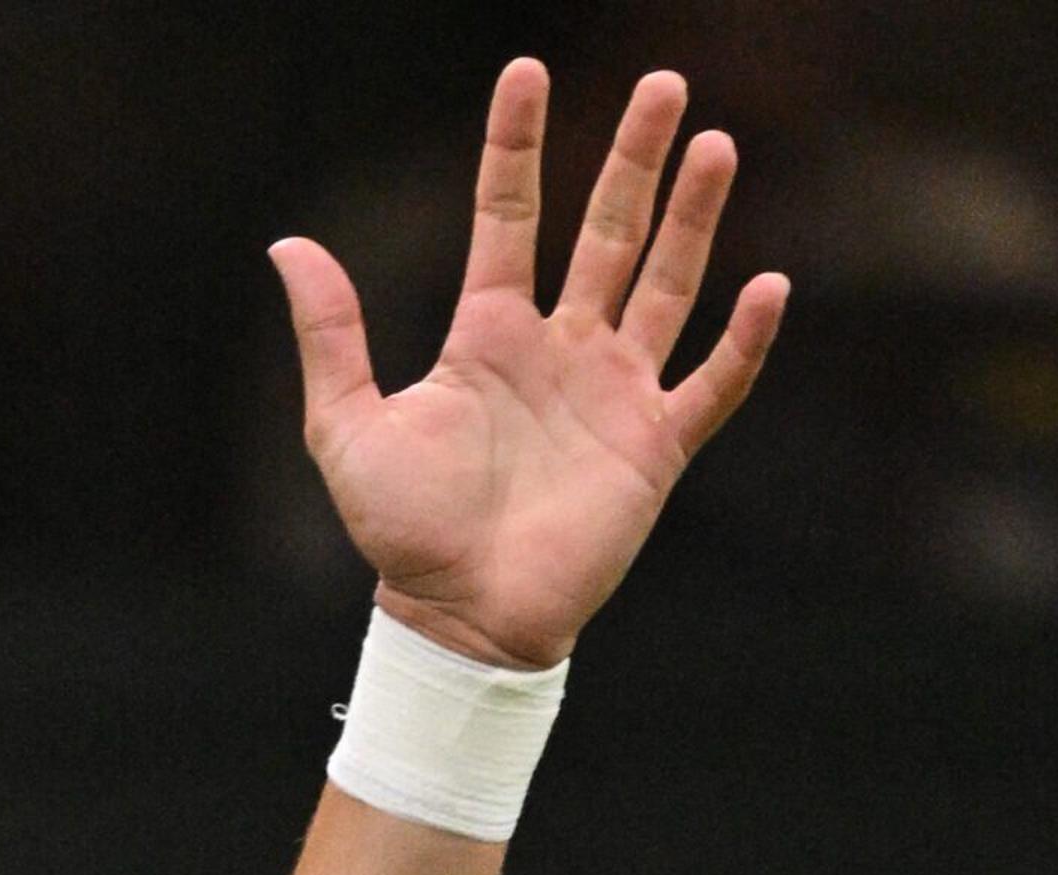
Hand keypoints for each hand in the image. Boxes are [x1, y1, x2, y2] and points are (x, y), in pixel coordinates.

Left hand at [271, 62, 790, 668]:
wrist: (458, 619)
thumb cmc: (402, 532)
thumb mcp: (346, 426)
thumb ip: (330, 334)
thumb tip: (286, 245)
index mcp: (488, 335)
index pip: (510, 217)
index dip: (516, 146)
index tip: (525, 71)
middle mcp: (560, 349)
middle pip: (607, 231)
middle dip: (632, 159)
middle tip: (662, 84)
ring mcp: (613, 393)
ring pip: (666, 284)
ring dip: (692, 218)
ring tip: (713, 144)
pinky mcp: (654, 447)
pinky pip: (712, 383)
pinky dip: (744, 340)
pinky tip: (771, 284)